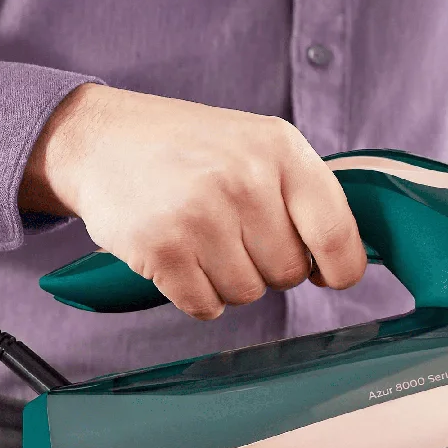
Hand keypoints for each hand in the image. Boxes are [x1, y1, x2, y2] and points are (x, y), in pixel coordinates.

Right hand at [19, 83, 366, 319]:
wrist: (100, 140)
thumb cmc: (193, 150)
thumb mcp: (260, 146)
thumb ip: (308, 195)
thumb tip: (347, 261)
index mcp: (281, 150)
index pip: (337, 235)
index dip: (340, 269)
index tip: (328, 275)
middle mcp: (244, 178)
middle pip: (290, 273)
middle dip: (268, 266)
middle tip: (235, 234)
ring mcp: (200, 213)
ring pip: (249, 293)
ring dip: (230, 280)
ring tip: (203, 238)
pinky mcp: (161, 248)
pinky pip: (206, 307)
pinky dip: (196, 295)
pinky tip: (181, 257)